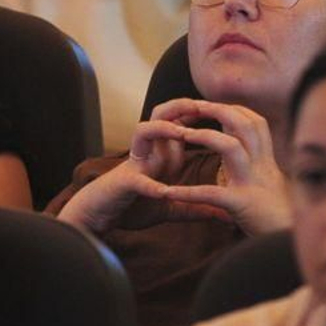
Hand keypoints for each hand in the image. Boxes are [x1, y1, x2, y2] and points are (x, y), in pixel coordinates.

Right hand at [56, 117, 226, 234]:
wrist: (99, 218)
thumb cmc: (134, 206)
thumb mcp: (172, 207)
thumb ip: (196, 207)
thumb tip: (227, 216)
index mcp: (161, 154)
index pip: (180, 123)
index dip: (199, 114)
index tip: (222, 112)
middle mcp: (148, 153)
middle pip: (161, 115)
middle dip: (181, 107)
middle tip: (203, 106)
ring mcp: (135, 165)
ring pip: (143, 132)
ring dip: (163, 130)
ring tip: (183, 133)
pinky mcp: (123, 184)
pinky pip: (136, 179)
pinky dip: (149, 185)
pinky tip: (163, 191)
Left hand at [149, 99, 291, 236]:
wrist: (288, 237)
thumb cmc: (276, 211)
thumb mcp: (268, 180)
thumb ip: (254, 162)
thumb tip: (236, 144)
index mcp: (266, 160)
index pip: (253, 121)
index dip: (232, 108)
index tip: (210, 104)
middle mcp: (262, 166)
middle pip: (245, 124)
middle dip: (218, 110)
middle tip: (193, 106)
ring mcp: (252, 183)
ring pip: (232, 147)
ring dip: (206, 136)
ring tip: (182, 133)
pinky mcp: (242, 204)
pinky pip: (212, 193)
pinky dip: (189, 193)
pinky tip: (168, 193)